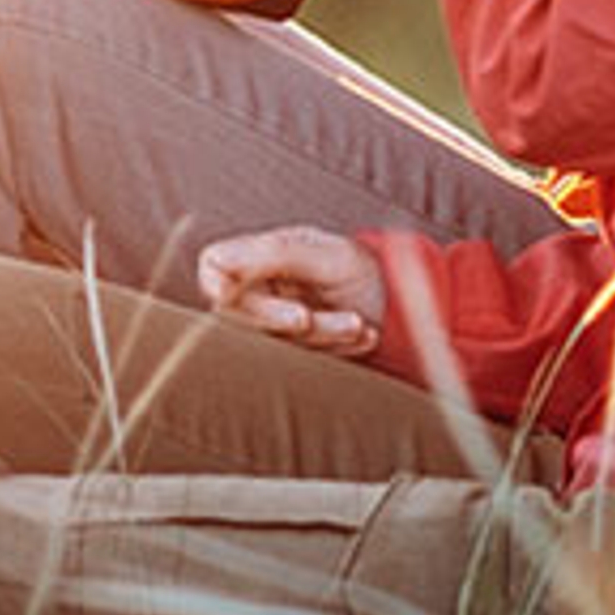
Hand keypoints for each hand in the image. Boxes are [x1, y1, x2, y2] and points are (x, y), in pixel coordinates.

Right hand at [195, 225, 386, 357]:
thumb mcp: (326, 253)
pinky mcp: (298, 352)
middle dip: (277, 318)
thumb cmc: (362, 267)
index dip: (214, 282)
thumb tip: (218, 264)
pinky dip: (335, 350)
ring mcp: (276, 324)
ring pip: (273, 341)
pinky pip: (301, 361)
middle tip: (310, 318)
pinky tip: (364, 335)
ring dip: (320, 335)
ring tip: (358, 324)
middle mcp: (262, 290)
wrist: (400, 300)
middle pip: (239, 312)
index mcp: (262, 256)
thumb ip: (275, 255)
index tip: (226, 293)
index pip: (215, 265)